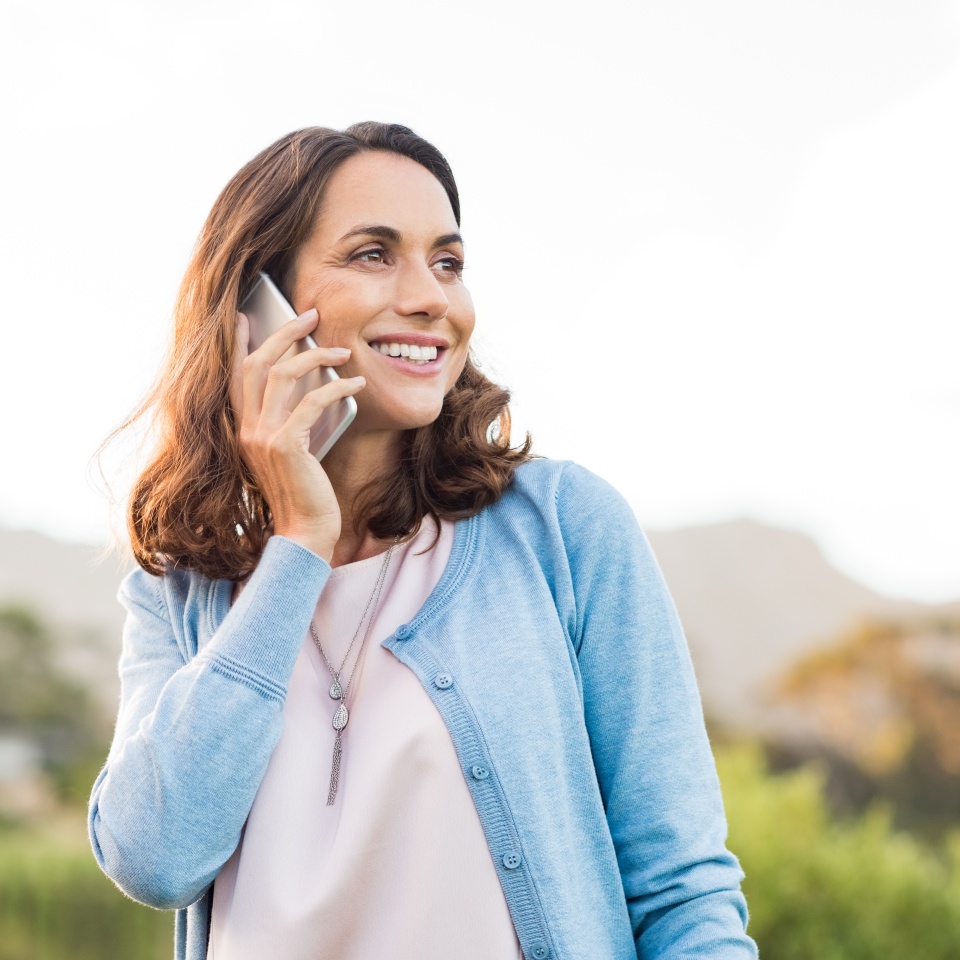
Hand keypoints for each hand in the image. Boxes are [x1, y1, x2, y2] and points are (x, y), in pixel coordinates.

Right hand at [231, 309, 364, 561]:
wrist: (304, 533)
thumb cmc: (303, 493)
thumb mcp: (291, 452)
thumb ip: (291, 422)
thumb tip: (313, 386)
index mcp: (243, 429)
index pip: (235, 376)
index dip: (242, 343)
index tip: (248, 316)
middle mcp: (246, 428)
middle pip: (258, 363)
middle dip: (285, 332)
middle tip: (311, 314)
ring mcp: (262, 436)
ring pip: (283, 373)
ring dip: (316, 354)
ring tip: (343, 350)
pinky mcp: (286, 445)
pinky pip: (312, 400)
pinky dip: (337, 387)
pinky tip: (356, 383)